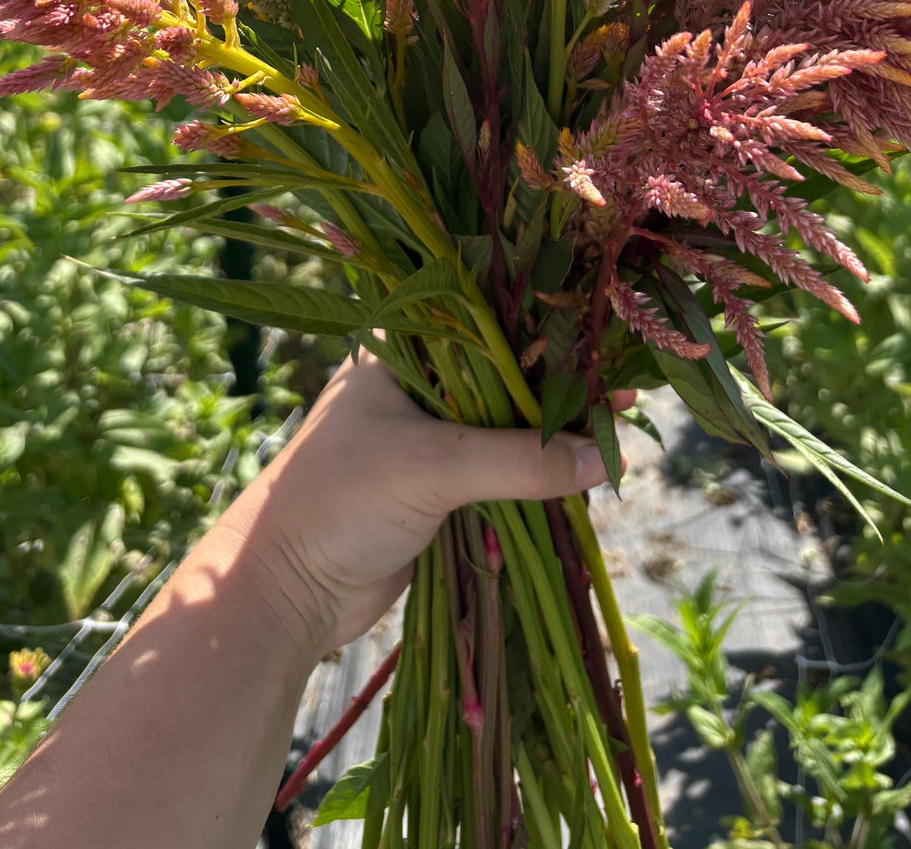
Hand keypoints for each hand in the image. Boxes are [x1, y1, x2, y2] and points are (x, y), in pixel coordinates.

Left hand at [232, 354, 627, 654]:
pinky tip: (585, 469)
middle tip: (627, 382)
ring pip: (507, 422)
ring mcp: (427, 434)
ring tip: (622, 422)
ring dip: (554, 430)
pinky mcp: (438, 486)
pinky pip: (501, 468)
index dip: (543, 323)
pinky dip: (538, 470)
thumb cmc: (338, 502)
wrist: (283, 591)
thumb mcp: (434, 468)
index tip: (602, 333)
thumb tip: (607, 455)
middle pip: (506, 371)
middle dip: (561, 382)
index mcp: (401, 346)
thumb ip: (521, 460)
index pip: (485, 318)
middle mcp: (417, 380)